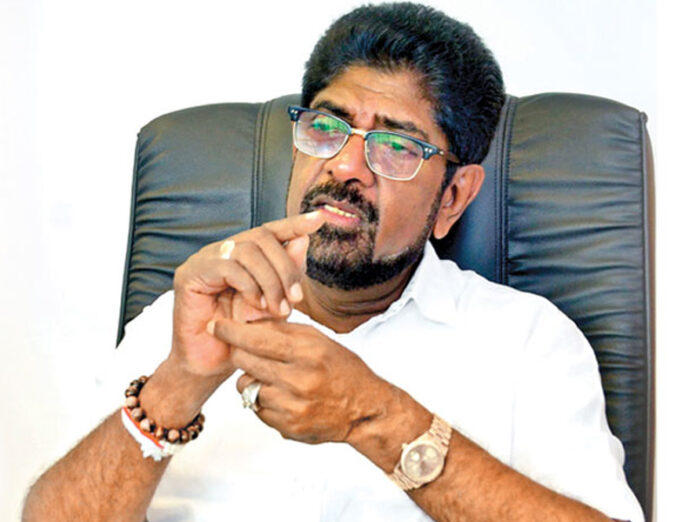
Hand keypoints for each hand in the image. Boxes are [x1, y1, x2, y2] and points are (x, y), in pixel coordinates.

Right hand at [170, 211, 325, 376]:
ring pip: (247, 250)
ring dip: (270, 280)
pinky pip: (227, 267)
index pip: (271, 231)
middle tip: (296, 299)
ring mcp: (205, 259)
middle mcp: (224, 251)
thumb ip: (288, 275)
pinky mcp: (190, 273)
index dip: (294, 224)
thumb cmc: (244, 336)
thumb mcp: (276, 304)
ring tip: (277, 309)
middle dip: (285, 267)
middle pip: (262, 237)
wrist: (212, 365)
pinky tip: (256, 306)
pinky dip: (249, 285)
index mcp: (245, 255)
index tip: (319, 219)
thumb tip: (302, 241)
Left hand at [210, 318, 388, 443]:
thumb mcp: (320, 340)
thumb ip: (285, 330)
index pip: (257, 339)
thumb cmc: (341, 369)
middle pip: (245, 362)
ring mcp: (292, 406)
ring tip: (274, 378)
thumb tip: (249, 320)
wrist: (364, 409)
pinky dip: (263, 401)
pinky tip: (284, 397)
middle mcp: (299, 379)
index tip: (215, 326)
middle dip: (239, 353)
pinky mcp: (287, 427)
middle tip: (244, 351)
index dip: (231, 331)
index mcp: (308, 352)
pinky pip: (256, 409)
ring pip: (246, 388)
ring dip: (252, 380)